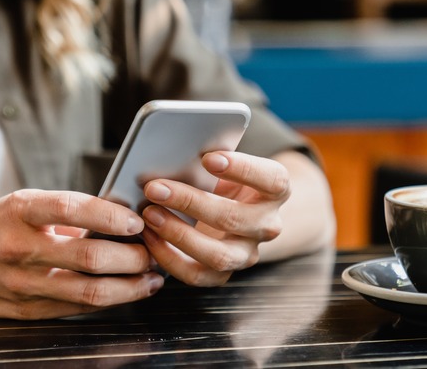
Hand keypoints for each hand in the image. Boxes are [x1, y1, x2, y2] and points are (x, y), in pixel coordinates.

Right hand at [0, 189, 163, 318]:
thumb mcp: (17, 206)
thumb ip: (63, 212)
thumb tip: (117, 215)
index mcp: (17, 211)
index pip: (71, 208)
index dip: (110, 215)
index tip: (136, 219)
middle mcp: (19, 247)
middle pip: (90, 256)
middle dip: (133, 256)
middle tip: (152, 250)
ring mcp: (22, 283)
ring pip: (89, 290)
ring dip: (131, 285)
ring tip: (153, 277)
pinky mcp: (25, 310)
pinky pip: (77, 308)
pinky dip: (110, 301)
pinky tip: (129, 292)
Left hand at [141, 151, 289, 285]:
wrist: (236, 211)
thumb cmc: (225, 180)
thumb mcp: (226, 164)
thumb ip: (212, 158)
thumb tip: (175, 152)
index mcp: (276, 191)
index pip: (271, 180)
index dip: (242, 169)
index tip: (208, 158)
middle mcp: (267, 225)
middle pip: (235, 218)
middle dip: (190, 202)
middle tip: (155, 188)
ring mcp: (247, 253)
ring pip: (218, 255)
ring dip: (179, 234)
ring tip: (150, 214)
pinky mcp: (224, 273)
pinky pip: (197, 274)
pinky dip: (169, 258)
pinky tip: (151, 237)